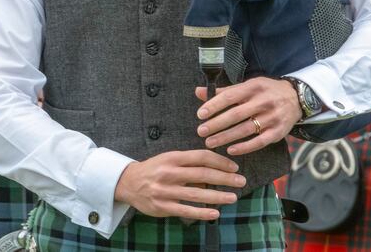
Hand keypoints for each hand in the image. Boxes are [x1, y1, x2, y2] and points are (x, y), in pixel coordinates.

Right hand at [114, 150, 245, 220]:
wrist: (129, 183)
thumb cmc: (154, 169)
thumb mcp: (169, 159)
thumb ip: (188, 163)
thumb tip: (214, 169)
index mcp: (172, 157)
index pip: (201, 157)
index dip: (220, 161)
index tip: (234, 166)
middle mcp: (169, 173)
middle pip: (202, 174)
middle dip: (224, 178)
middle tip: (241, 181)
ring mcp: (166, 191)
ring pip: (197, 194)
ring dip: (218, 196)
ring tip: (233, 197)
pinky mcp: (163, 206)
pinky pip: (186, 210)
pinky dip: (202, 212)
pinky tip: (215, 213)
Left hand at [195, 77, 301, 155]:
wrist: (296, 98)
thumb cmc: (265, 91)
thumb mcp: (247, 86)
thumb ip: (224, 91)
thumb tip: (199, 92)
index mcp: (253, 88)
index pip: (230, 97)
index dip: (214, 105)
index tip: (201, 114)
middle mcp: (263, 102)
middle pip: (236, 115)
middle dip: (216, 124)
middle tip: (201, 131)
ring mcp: (272, 118)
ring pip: (245, 130)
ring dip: (225, 137)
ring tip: (209, 142)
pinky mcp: (278, 132)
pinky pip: (259, 142)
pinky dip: (244, 147)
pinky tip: (230, 150)